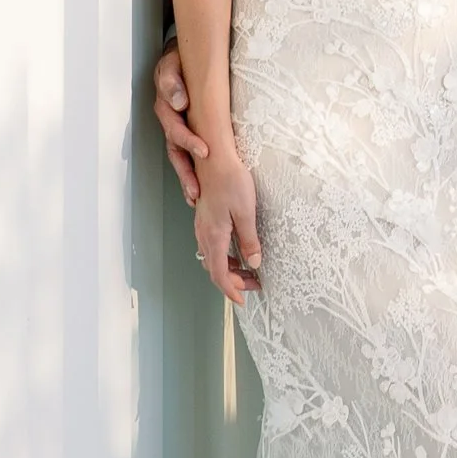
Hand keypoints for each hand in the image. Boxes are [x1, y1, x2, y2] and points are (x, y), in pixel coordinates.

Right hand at [153, 44, 205, 204]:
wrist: (181, 57)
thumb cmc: (178, 61)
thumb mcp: (171, 64)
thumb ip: (172, 81)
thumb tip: (179, 102)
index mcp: (167, 107)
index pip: (175, 128)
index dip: (188, 141)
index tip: (204, 151)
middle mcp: (170, 121)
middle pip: (175, 151)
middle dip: (185, 172)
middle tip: (196, 189)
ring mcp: (176, 128)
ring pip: (179, 158)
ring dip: (187, 178)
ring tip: (196, 197)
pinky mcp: (187, 131)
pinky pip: (187, 155)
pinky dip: (192, 173)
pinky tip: (199, 189)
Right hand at [193, 150, 262, 301]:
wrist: (214, 157)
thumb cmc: (231, 180)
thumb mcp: (246, 212)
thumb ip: (249, 240)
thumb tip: (253, 264)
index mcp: (214, 235)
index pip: (219, 273)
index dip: (231, 290)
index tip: (242, 300)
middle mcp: (204, 233)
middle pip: (214, 268)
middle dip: (233, 282)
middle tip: (253, 286)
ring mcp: (203, 226)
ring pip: (212, 258)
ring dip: (228, 269)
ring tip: (248, 272)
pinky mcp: (205, 218)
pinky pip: (211, 246)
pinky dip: (223, 256)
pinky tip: (236, 252)